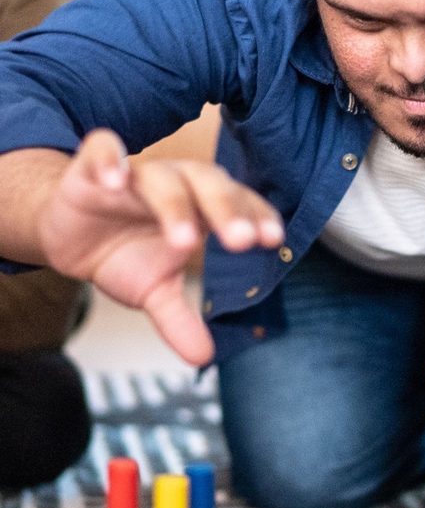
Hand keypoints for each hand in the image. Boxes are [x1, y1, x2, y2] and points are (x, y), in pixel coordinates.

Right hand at [35, 129, 282, 364]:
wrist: (66, 233)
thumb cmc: (123, 254)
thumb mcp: (153, 291)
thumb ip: (179, 319)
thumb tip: (203, 358)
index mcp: (202, 207)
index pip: (241, 204)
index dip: (258, 217)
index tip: (274, 241)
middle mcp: (176, 183)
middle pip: (210, 185)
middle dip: (227, 210)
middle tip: (242, 241)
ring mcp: (135, 174)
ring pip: (162, 178)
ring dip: (175, 206)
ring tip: (185, 240)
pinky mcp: (90, 167)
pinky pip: (102, 150)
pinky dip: (108, 160)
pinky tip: (114, 180)